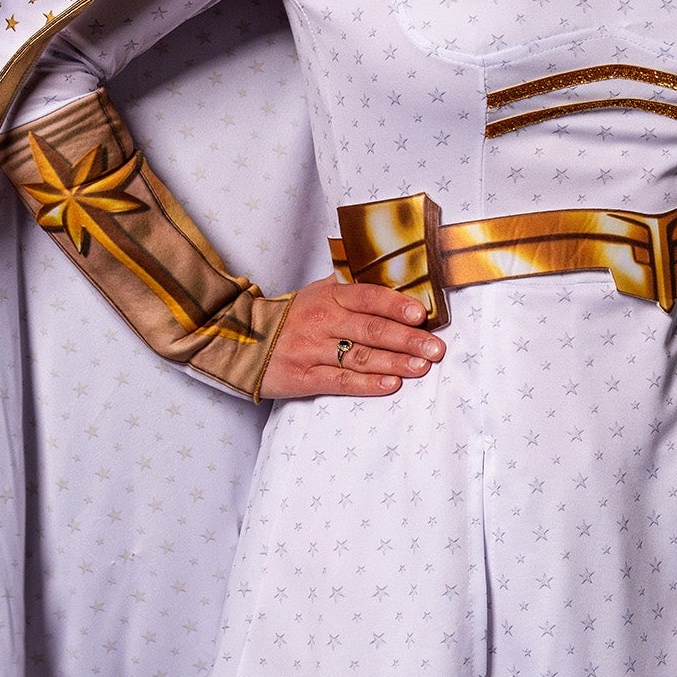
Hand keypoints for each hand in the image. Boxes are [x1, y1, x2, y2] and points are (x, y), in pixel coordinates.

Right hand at [260, 278, 445, 398]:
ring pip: (360, 357)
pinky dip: (368, 383)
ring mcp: (311, 350)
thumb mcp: (318, 293)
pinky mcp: (303, 377)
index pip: (368, 297)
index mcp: (329, 296)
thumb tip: (400, 292)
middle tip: (435, 349)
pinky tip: (391, 384)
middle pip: (370, 330)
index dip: (396, 305)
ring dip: (395, 363)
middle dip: (407, 340)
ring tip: (422, 367)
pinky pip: (341, 380)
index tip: (421, 315)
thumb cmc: (291, 317)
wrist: (240, 339)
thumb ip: (353, 293)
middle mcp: (322, 321)